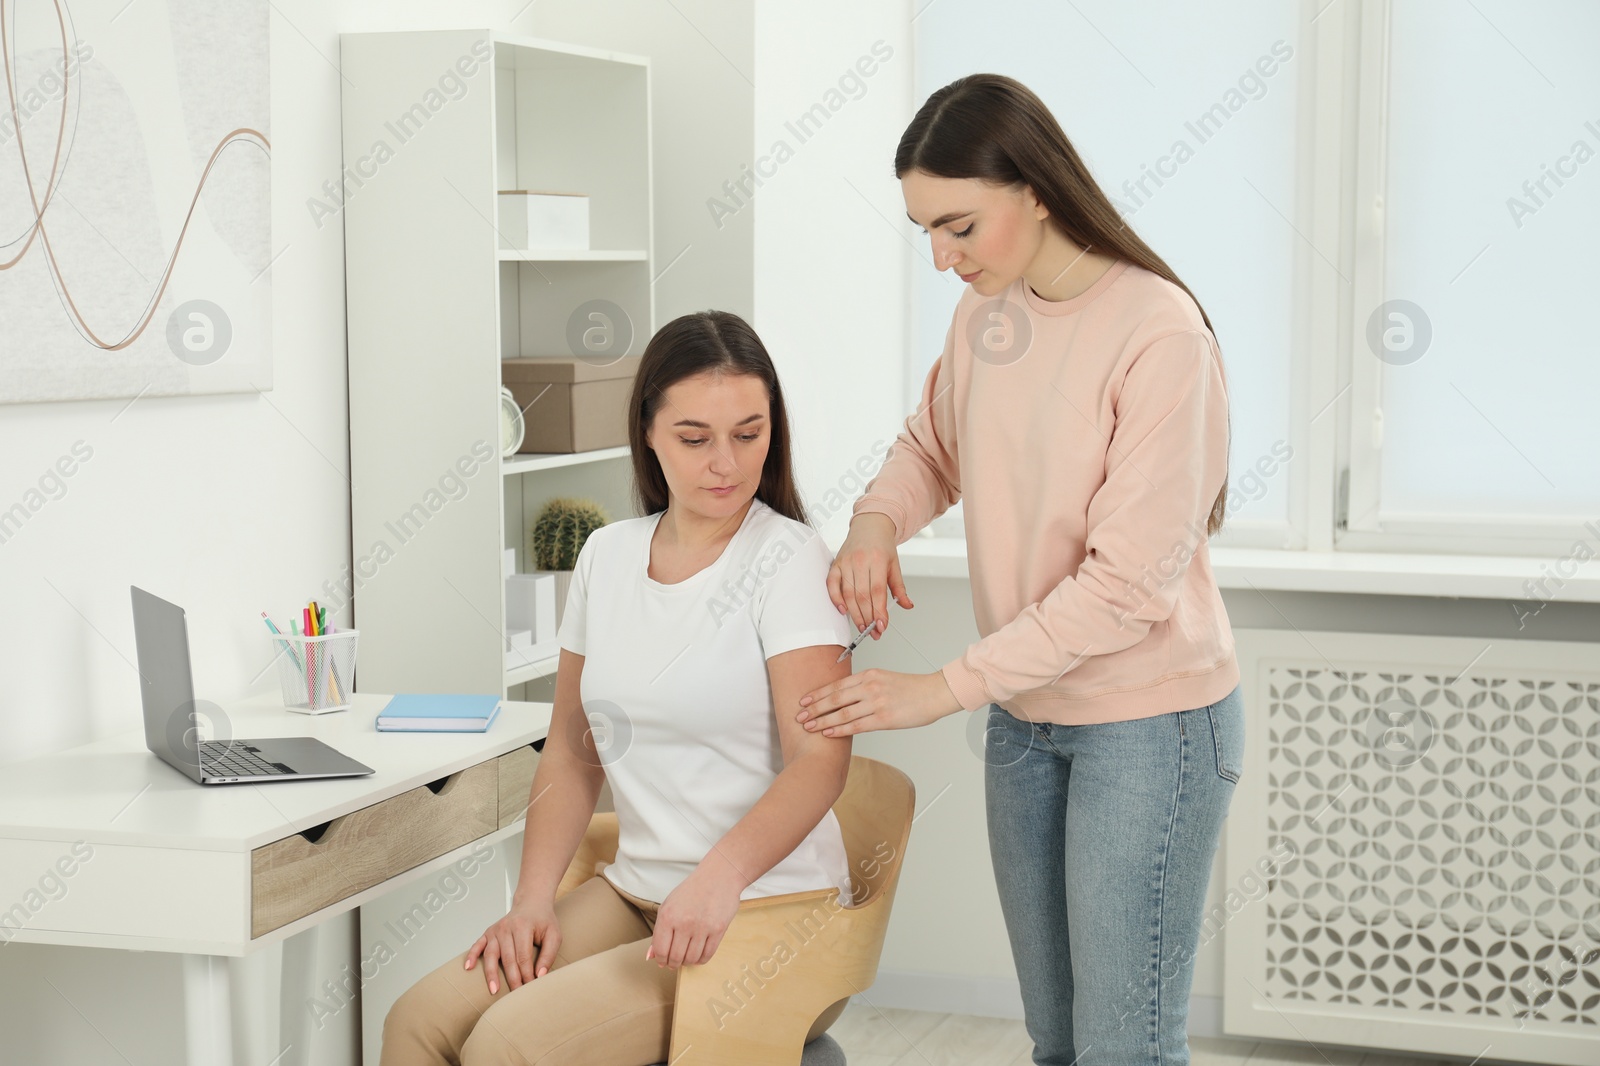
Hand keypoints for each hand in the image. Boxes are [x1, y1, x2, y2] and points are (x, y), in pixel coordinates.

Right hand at [464, 898, 559, 993]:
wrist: (532, 904)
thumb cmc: (543, 921)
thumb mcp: (554, 935)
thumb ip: (549, 955)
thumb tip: (540, 975)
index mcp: (523, 926)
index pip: (523, 956)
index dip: (527, 974)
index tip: (530, 987)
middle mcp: (507, 927)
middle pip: (508, 958)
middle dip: (512, 979)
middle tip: (516, 994)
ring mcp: (496, 930)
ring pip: (491, 955)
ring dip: (491, 974)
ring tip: (494, 990)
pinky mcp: (488, 933)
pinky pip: (477, 945)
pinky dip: (472, 956)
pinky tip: (468, 968)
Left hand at [647, 866, 741, 969]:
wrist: (717, 877)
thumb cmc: (691, 891)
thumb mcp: (668, 906)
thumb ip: (659, 932)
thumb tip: (651, 956)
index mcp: (668, 916)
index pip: (660, 950)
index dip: (661, 960)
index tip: (663, 962)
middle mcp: (684, 923)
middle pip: (676, 958)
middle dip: (673, 964)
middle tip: (675, 962)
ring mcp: (702, 927)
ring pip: (691, 959)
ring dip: (688, 962)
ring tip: (687, 956)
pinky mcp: (718, 930)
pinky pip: (707, 955)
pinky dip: (701, 959)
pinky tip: (698, 954)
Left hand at [797, 668, 962, 736]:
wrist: (935, 693)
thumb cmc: (912, 688)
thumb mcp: (885, 678)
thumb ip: (865, 685)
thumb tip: (846, 696)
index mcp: (869, 675)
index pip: (837, 685)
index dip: (818, 693)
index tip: (804, 700)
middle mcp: (870, 687)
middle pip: (835, 698)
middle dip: (814, 708)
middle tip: (799, 715)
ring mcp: (877, 702)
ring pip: (842, 713)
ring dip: (823, 721)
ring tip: (809, 727)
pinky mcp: (884, 718)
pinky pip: (857, 725)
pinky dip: (840, 729)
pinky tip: (829, 733)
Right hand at [829, 513, 913, 636]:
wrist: (870, 525)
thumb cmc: (882, 545)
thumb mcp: (895, 565)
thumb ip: (899, 588)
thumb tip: (907, 605)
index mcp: (877, 560)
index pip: (878, 592)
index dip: (879, 612)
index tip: (882, 626)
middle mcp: (860, 561)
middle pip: (862, 596)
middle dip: (868, 618)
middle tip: (873, 632)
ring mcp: (846, 562)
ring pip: (847, 593)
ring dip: (854, 613)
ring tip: (863, 626)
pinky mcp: (836, 564)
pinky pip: (832, 584)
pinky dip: (836, 599)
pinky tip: (843, 610)